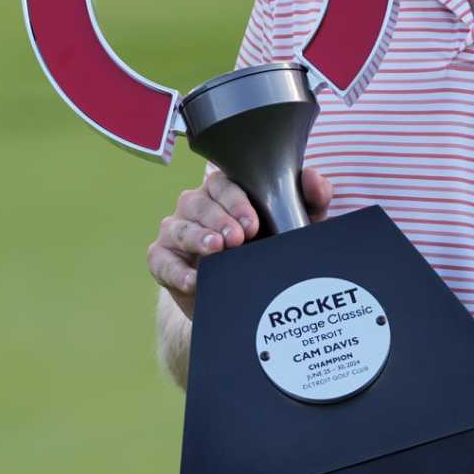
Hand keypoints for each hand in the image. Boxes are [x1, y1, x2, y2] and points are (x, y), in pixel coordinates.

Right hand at [147, 166, 332, 319]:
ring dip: (196, 237)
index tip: (254, 223)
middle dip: (219, 219)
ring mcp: (176, 231)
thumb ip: (311, 198)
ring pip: (178, 227)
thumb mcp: (297, 225)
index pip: (223, 184)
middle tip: (239, 238)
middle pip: (199, 202)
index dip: (236, 201)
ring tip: (216, 249)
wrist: (247, 297)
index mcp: (224, 191)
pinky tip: (194, 280)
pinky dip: (176, 271)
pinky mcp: (163, 259)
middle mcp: (196, 206)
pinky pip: (161, 260)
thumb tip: (312, 177)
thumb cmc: (270, 247)